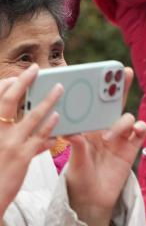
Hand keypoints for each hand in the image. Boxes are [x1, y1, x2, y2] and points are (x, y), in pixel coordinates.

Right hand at [0, 65, 60, 225]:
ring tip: (59, 88)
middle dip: (22, 82)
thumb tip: (31, 128)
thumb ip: (7, 136)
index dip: (5, 87)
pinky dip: (51, 126)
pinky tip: (59, 118)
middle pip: (8, 101)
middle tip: (35, 69)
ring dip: (47, 100)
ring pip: (31, 116)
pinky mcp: (22, 157)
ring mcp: (8, 144)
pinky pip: (40, 137)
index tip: (15, 78)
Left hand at [65, 68, 145, 225]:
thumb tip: (72, 132)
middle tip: (123, 71)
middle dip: (120, 86)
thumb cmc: (79, 178)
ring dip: (121, 122)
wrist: (93, 199)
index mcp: (87, 126)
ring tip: (109, 136)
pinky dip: (140, 128)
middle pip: (115, 102)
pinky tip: (135, 131)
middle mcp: (104, 128)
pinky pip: (140, 132)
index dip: (96, 88)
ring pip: (127, 117)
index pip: (92, 103)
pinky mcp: (132, 148)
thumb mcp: (74, 162)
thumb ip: (76, 147)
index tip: (97, 73)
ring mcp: (120, 137)